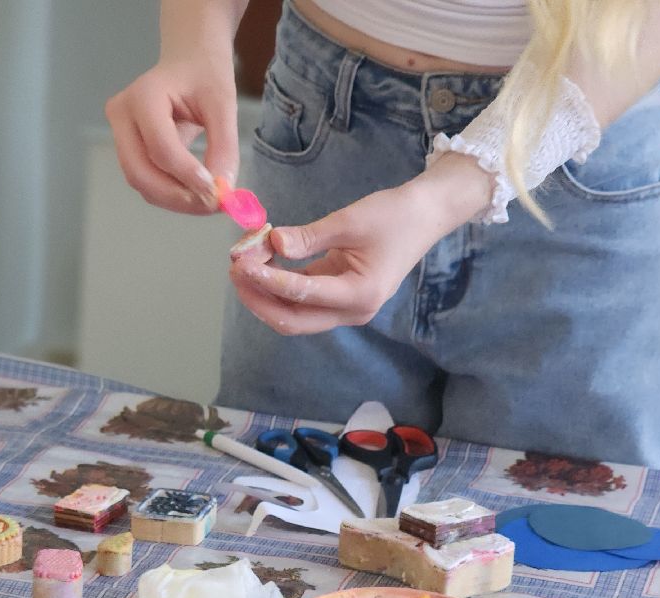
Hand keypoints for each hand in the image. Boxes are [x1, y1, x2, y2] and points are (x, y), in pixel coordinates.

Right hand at [105, 54, 238, 213]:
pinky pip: (144, 180)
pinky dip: (170, 194)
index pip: (161, 147)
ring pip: (140, 182)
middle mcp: (122, 115)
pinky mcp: (126, 149)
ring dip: (174, 200)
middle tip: (211, 205)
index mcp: (143, 96)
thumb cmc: (205, 76)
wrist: (188, 63)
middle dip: (177, 196)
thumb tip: (224, 191)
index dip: (187, 174)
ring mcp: (118, 133)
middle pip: (140, 172)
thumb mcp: (223, 105)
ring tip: (207, 202)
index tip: (217, 191)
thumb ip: (224, 147)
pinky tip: (195, 193)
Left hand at [229, 155, 494, 334]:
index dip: (267, 280)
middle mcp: (353, 312)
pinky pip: (303, 301)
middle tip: (235, 269)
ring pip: (295, 315)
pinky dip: (280, 286)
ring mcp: (346, 309)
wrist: (425, 217)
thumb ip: (307, 236)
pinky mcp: (339, 298)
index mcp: (360, 295)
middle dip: (259, 298)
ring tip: (242, 265)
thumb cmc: (394, 215)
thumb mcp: (349, 220)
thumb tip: (270, 243)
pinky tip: (261, 265)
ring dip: (266, 295)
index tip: (240, 262)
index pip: (302, 294)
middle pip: (293, 320)